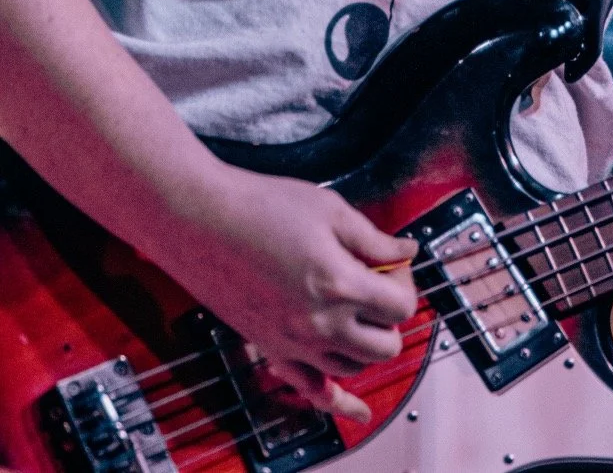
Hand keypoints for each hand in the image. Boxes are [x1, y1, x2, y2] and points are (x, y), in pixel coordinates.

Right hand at [159, 165, 417, 422]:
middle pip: (386, 345)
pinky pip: (311, 389)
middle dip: (390, 317)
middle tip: (377, 286)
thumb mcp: (331, 210)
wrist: (202, 221)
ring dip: (365, 344)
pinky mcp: (271, 349)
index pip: (401, 306)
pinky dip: (336, 400)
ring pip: (354, 367)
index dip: (405, 282)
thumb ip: (374, 239)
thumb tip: (407, 251)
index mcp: (341, 285)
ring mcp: (294, 343)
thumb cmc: (262, 207)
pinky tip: (353, 407)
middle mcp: (321, 324)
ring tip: (356, 311)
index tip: (393, 265)